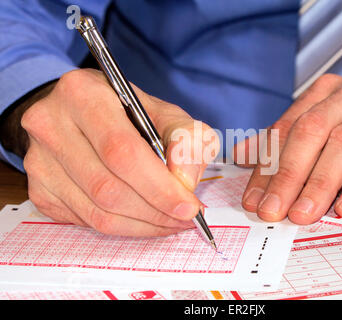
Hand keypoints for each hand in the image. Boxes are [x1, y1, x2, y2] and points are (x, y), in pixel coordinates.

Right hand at [21, 69, 218, 236]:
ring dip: (142, 224)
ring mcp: (39, 160)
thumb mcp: (168, 115)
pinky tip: (143, 218)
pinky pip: (86, 221)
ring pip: (97, 212)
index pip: (121, 151)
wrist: (87, 115)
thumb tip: (185, 182)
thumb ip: (188, 141)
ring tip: (170, 219)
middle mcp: (50, 124)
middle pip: (108, 188)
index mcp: (83, 93)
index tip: (188, 206)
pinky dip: (123, 227)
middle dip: (155, 211)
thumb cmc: (131, 115)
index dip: (159, 186)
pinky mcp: (39, 189)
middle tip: (184, 217)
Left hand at [237, 72, 341, 223]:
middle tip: (271, 210)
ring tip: (302, 215)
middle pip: (309, 133)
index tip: (253, 198)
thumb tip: (243, 155)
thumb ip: (288, 140)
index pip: (286, 129)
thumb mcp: (330, 129)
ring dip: (318, 184)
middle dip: (286, 176)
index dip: (266, 164)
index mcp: (325, 92)